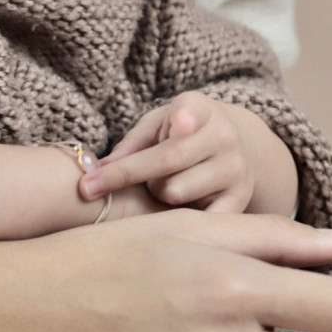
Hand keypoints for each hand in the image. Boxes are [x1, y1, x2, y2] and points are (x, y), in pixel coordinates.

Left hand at [79, 92, 297, 215]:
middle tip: (96, 185)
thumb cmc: (177, 137)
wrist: (233, 148)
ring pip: (174, 193)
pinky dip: (175, 219)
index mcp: (202, 110)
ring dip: (156, 193)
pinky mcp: (239, 202)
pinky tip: (169, 211)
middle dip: (127, 175)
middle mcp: (225, 137)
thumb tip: (92, 171)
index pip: (188, 114)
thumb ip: (130, 145)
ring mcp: (237, 171)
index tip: (181, 123)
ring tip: (161, 184)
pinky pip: (195, 221)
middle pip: (167, 163)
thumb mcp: (154, 127)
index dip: (186, 118)